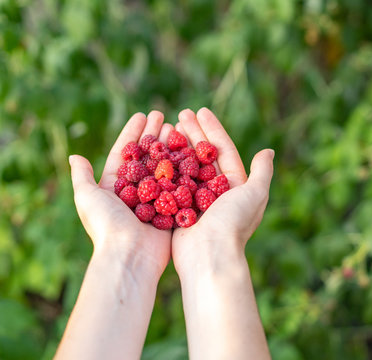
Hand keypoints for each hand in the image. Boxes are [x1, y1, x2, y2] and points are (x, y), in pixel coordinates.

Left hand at [69, 111, 173, 279]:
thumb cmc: (107, 226)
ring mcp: (156, 200)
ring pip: (164, 167)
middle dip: (154, 136)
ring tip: (178, 128)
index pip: (124, 153)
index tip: (142, 115)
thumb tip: (74, 156)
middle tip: (164, 117)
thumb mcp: (88, 198)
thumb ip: (82, 177)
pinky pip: (180, 184)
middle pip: (146, 157)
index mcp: (115, 186)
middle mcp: (136, 192)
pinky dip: (185, 167)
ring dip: (170, 147)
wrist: (130, 255)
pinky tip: (192, 151)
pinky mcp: (172, 210)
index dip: (133, 133)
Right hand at [171, 108, 273, 275]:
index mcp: (235, 186)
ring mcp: (196, 200)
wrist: (210, 256)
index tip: (200, 111)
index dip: (212, 130)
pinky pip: (171, 183)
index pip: (223, 151)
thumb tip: (269, 151)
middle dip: (193, 133)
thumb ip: (262, 172)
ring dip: (178, 146)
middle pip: (202, 155)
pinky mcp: (179, 209)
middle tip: (180, 113)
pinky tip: (154, 151)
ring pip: (185, 167)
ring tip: (166, 126)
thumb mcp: (254, 194)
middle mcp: (216, 192)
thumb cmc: (233, 224)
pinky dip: (165, 167)